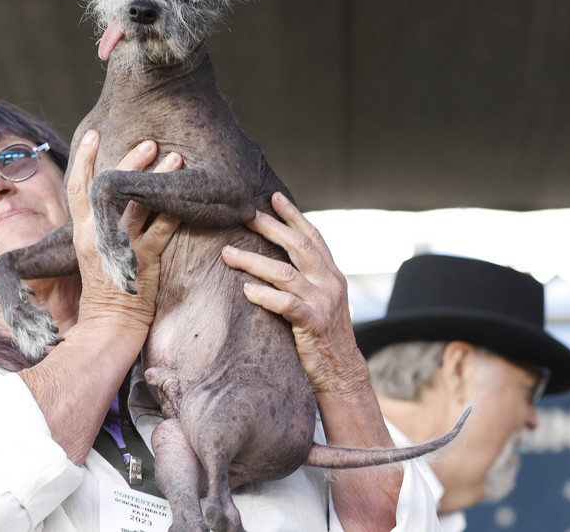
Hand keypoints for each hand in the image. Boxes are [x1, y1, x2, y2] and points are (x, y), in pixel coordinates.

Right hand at [70, 131, 181, 325]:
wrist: (109, 326)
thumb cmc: (106, 291)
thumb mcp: (95, 254)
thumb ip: (101, 228)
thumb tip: (115, 202)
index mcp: (83, 233)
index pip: (78, 188)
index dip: (85, 159)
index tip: (93, 132)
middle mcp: (98, 236)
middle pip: (110, 188)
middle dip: (131, 161)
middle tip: (150, 141)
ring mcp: (122, 247)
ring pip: (140, 204)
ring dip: (159, 178)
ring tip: (177, 157)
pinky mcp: (144, 261)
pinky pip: (162, 230)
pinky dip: (176, 211)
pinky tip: (190, 196)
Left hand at [220, 192, 370, 399]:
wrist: (342, 373)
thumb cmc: (323, 337)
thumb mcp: (321, 301)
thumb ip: (307, 280)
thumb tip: (278, 259)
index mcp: (332, 275)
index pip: (313, 237)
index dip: (294, 215)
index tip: (274, 196)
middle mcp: (330, 284)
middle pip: (299, 247)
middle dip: (271, 227)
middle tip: (245, 214)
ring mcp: (323, 303)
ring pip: (286, 274)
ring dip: (254, 261)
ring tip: (228, 253)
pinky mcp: (314, 324)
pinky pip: (286, 305)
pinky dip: (265, 295)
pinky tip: (246, 290)